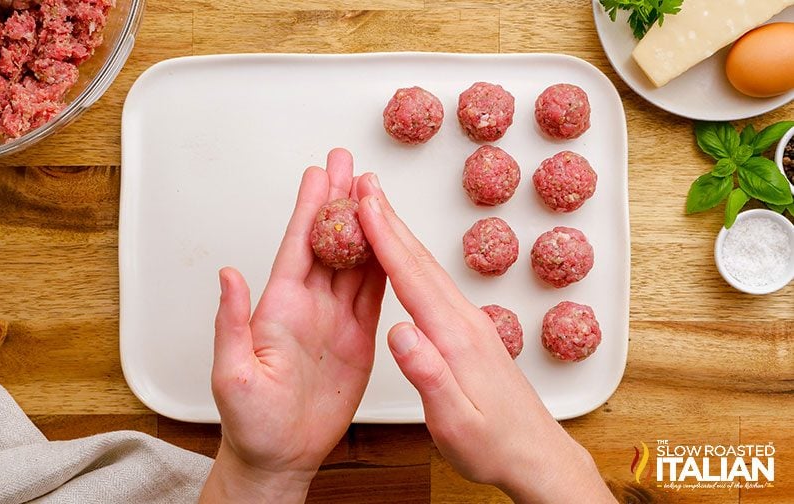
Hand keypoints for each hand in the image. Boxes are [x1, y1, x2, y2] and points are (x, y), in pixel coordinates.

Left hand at [199, 149, 385, 502]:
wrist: (279, 455)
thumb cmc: (250, 421)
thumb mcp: (232, 372)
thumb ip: (231, 322)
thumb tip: (228, 275)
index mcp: (279, 306)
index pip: (299, 245)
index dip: (311, 207)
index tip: (320, 173)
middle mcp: (308, 305)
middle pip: (330, 241)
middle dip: (341, 200)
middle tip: (350, 163)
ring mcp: (334, 319)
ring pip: (355, 261)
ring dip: (366, 226)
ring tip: (375, 192)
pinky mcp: (357, 338)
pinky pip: (374, 294)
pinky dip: (385, 265)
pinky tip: (392, 243)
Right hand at [354, 174, 615, 503]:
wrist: (535, 454)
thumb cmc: (494, 444)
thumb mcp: (455, 421)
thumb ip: (428, 374)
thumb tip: (400, 331)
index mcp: (456, 338)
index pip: (411, 278)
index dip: (384, 238)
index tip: (363, 205)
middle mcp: (466, 322)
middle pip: (420, 262)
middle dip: (390, 220)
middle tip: (366, 186)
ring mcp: (472, 324)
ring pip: (429, 269)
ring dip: (401, 235)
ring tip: (379, 210)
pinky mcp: (473, 332)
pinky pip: (436, 284)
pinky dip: (413, 261)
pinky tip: (405, 260)